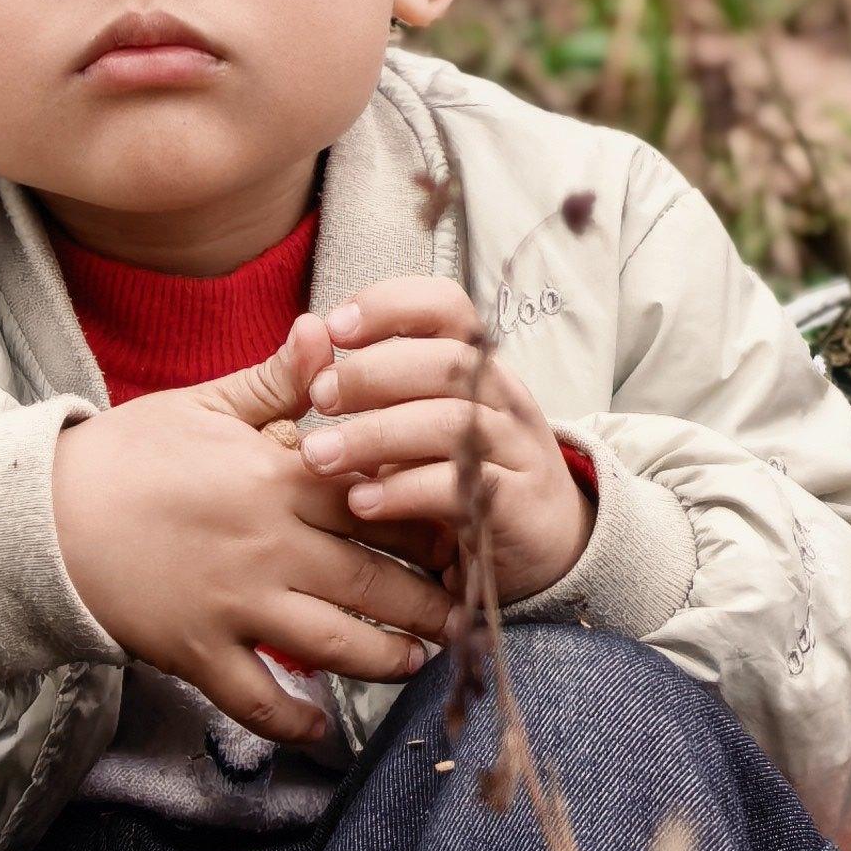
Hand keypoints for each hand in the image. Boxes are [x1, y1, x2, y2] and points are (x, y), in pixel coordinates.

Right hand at [51, 372, 457, 746]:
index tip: (468, 532)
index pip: (379, 501)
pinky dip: (296, 720)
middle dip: (430, 602)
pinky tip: (325, 729)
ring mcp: (234, 604)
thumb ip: (276, 381)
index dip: (432, 519)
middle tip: (466, 611)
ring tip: (420, 660)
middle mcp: (268, 546)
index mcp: (277, 480)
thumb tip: (327, 330)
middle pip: (374, 580)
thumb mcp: (203, 406)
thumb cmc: (126, 455)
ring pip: (335, 643)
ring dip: (387, 657)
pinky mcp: (196, 650)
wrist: (40, 514)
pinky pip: (258, 699)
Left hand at [273, 274, 595, 608]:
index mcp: (479, 368)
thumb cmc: (459, 474)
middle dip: (370, 374)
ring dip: (374, 435)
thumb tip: (307, 333)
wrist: (544, 544)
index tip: (334, 327)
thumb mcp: (417, 425)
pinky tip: (360, 502)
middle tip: (318, 397)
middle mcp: (504, 398)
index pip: (446, 306)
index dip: (389, 305)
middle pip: (444, 362)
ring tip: (318, 456)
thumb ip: (365, 387)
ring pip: (448, 422)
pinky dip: (401, 492)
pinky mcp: (515, 506)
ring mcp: (516, 450)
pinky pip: (457, 487)